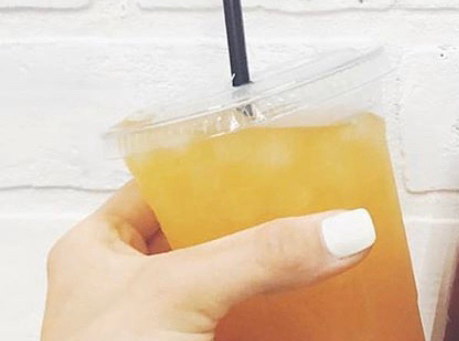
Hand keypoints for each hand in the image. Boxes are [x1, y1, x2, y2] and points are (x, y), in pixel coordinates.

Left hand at [41, 182, 375, 340]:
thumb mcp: (175, 294)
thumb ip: (259, 255)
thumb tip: (341, 227)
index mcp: (99, 252)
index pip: (165, 185)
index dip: (215, 166)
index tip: (273, 152)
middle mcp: (137, 286)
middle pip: (212, 231)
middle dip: (263, 216)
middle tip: (313, 192)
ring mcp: (176, 326)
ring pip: (241, 279)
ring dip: (284, 266)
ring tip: (329, 235)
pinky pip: (259, 322)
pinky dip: (292, 313)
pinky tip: (326, 295)